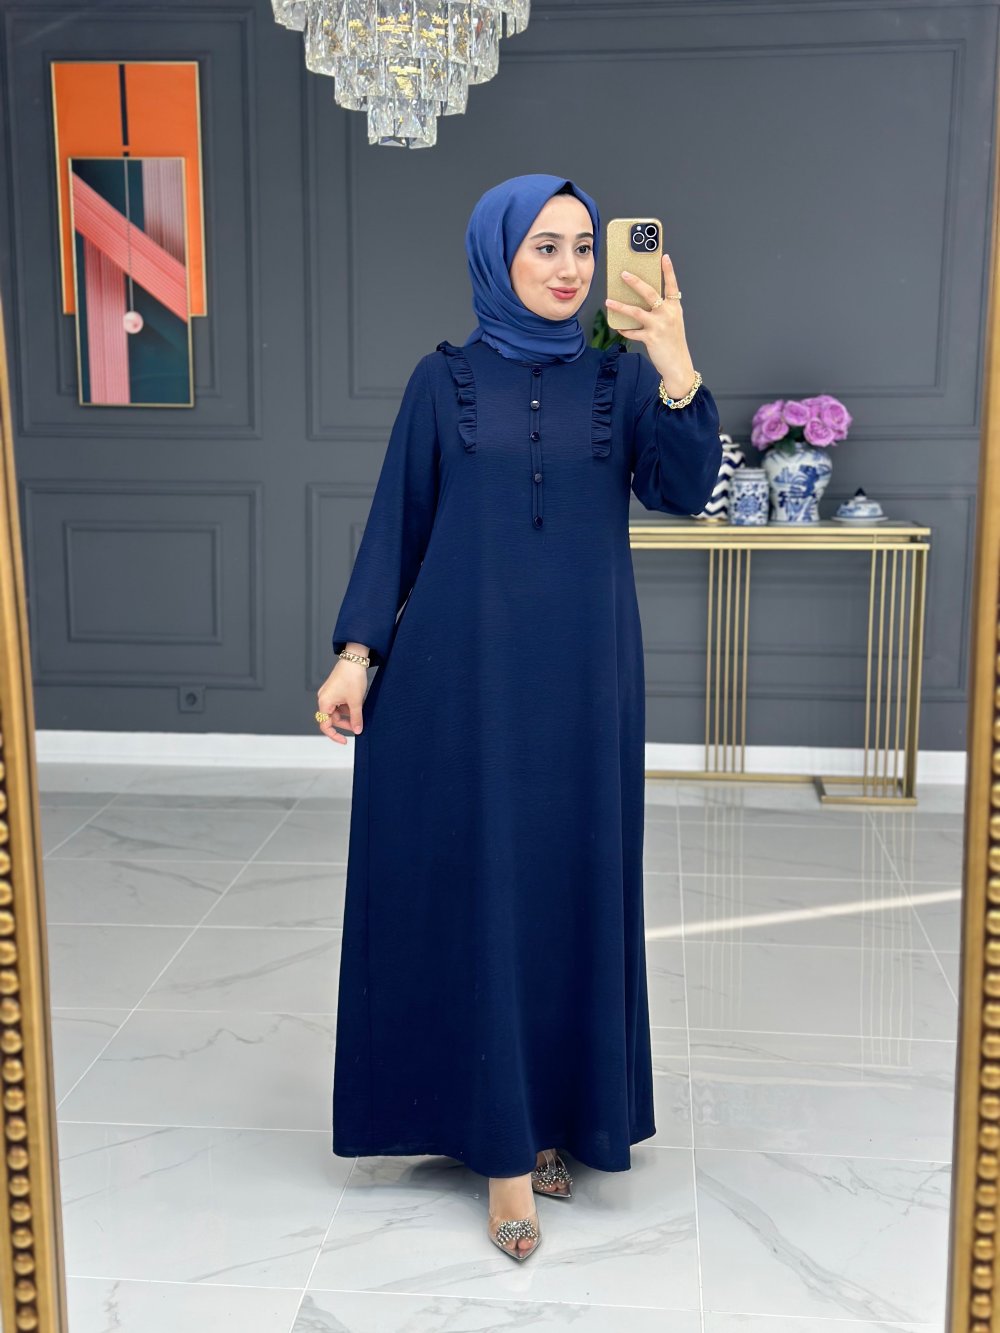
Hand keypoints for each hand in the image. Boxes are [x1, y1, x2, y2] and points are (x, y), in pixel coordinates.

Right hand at [316, 660, 367, 744]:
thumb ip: (356, 718)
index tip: (344, 741)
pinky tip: (357, 705)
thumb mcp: (355, 702)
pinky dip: (347, 707)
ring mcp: (329, 694)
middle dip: (345, 723)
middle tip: (357, 726)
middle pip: (332, 718)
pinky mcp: (334, 690)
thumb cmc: (352, 677)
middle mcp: (324, 698)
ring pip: (337, 711)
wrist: (354, 659)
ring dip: (347, 715)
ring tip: (359, 712)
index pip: (325, 725)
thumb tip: (357, 730)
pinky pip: (339, 704)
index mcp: (324, 702)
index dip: (334, 735)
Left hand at [606, 254, 696, 397]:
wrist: (678, 365)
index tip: (664, 257)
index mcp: (675, 308)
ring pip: (636, 311)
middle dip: (635, 282)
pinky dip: (624, 330)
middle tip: (623, 274)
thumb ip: (661, 310)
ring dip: (620, 306)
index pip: (672, 285)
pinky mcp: (650, 338)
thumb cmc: (673, 343)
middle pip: (650, 293)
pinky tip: (618, 327)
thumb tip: (640, 301)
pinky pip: (632, 332)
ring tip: (608, 301)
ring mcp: (659, 326)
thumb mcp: (672, 323)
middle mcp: (668, 314)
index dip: (668, 271)